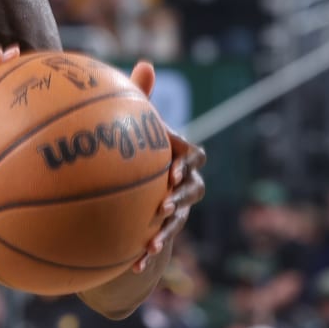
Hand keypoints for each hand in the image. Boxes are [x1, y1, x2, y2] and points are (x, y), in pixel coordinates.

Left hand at [78, 61, 205, 316]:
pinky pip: (160, 242)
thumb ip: (139, 95)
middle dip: (182, 197)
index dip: (187, 161)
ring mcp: (176, 207)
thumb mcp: (135, 122)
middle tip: (165, 203)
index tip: (172, 170)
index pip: (192, 154)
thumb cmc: (135, 145)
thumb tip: (146, 61)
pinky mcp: (163, 228)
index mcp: (178, 154)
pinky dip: (148, 254)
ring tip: (153, 241)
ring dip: (168, 231)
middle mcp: (183, 181)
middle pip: (194, 188)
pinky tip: (134, 266)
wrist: (134, 185)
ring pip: (179, 219)